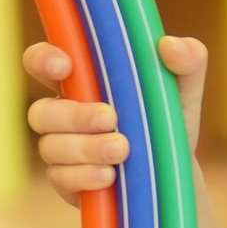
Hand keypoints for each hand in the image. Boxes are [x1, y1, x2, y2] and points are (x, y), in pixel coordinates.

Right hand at [26, 35, 207, 198]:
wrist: (173, 175)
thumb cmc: (168, 123)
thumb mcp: (184, 91)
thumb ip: (187, 62)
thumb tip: (170, 45)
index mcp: (81, 83)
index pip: (42, 62)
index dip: (42, 60)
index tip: (65, 67)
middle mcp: (62, 115)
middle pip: (39, 112)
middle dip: (72, 116)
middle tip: (110, 119)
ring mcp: (61, 150)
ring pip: (50, 146)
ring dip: (85, 148)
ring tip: (122, 152)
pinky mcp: (66, 181)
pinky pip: (60, 178)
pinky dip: (84, 176)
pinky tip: (110, 176)